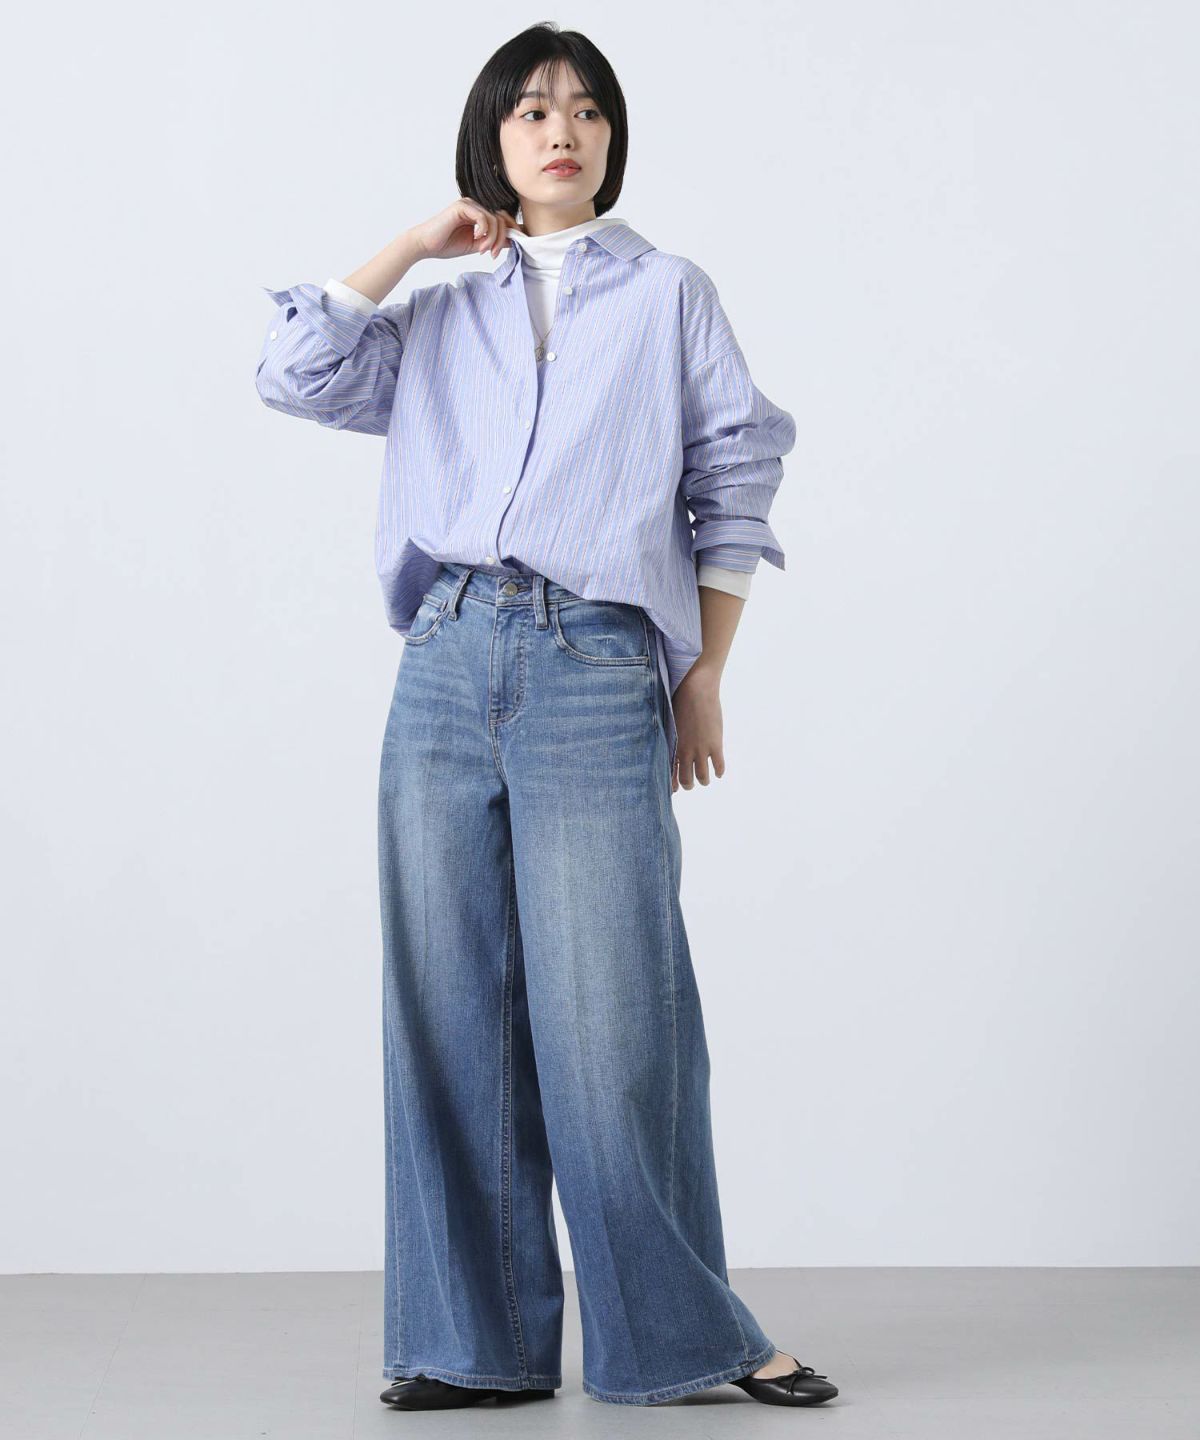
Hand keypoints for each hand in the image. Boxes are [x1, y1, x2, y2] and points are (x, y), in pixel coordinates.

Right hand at [410, 199, 524, 261]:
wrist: (425, 245)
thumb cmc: (446, 245)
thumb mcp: (477, 245)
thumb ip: (493, 241)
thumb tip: (514, 241)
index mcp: (479, 214)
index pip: (502, 218)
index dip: (511, 231)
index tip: (509, 248)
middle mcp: (475, 206)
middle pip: (501, 218)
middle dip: (502, 238)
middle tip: (494, 254)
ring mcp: (468, 204)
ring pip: (494, 218)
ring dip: (493, 238)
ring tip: (483, 250)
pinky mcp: (462, 206)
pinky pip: (483, 217)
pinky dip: (484, 231)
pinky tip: (476, 239)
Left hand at [670, 663, 724, 792]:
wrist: (696, 689)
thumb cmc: (678, 700)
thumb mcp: (667, 721)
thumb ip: (667, 736)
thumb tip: (664, 742)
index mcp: (671, 746)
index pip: (669, 772)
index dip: (671, 784)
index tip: (674, 788)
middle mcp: (685, 751)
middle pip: (686, 779)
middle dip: (688, 784)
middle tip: (690, 784)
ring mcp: (701, 749)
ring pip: (702, 777)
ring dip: (703, 781)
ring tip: (704, 780)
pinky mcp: (716, 744)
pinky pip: (719, 766)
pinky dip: (719, 772)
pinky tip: (718, 772)